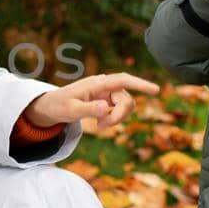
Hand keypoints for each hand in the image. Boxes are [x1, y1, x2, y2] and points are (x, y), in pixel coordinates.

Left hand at [24, 73, 160, 131]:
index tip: (155, 90)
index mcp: (97, 83)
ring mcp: (107, 93)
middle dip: (118, 116)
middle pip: (126, 100)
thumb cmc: (59, 106)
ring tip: (98, 125)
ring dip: (116, 118)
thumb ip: (88, 109)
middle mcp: (105, 86)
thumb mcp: (70, 110)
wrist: (52, 106)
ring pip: (126, 106)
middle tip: (100, 127)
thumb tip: (106, 107)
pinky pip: (120, 110)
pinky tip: (99, 123)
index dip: (140, 84)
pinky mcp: (107, 100)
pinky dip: (113, 119)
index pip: (122, 80)